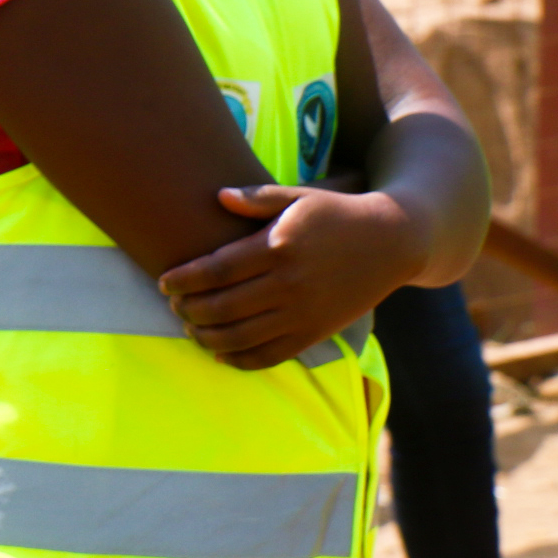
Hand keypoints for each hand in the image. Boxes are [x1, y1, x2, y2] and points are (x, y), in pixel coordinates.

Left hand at [156, 183, 425, 369]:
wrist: (393, 240)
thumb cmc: (336, 214)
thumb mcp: (298, 196)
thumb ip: (256, 198)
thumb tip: (217, 196)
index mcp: (278, 247)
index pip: (217, 270)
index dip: (185, 279)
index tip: (164, 282)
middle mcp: (289, 284)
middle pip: (223, 307)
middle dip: (189, 310)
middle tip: (172, 305)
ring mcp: (303, 312)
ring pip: (241, 337)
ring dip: (207, 337)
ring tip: (191, 327)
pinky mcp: (316, 332)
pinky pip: (271, 356)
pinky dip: (241, 360)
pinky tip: (221, 354)